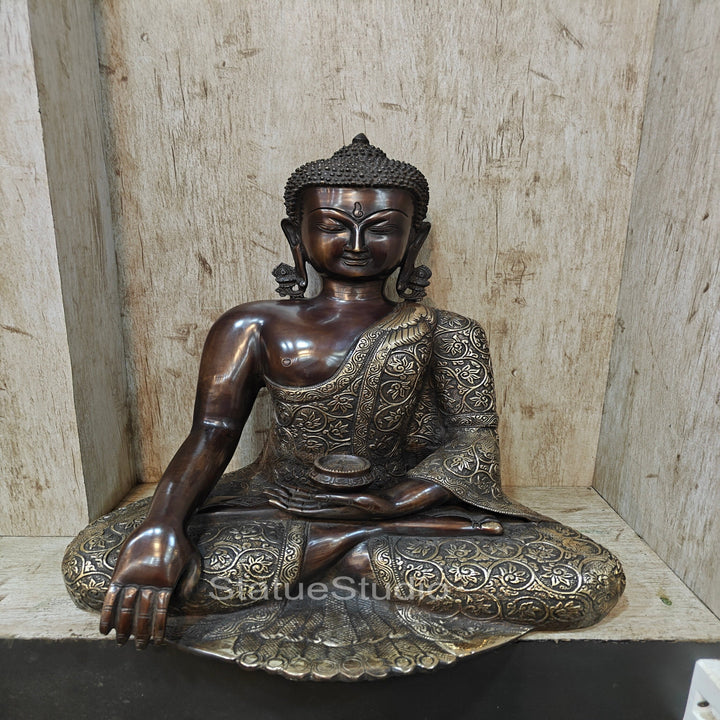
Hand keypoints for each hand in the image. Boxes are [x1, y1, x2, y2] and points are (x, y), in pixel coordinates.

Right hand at [99, 522, 200, 647]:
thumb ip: (190, 582)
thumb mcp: (194, 561)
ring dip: (123, 628)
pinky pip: (111, 597)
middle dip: (140, 634)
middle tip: (139, 647)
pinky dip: (107, 614)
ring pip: (126, 609)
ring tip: (122, 643)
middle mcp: (149, 582)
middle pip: (142, 615)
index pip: (161, 613)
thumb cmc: (181, 542)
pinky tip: (104, 629)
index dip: (158, 630)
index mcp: (167, 582)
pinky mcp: (120, 572)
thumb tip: (182, 602)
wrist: (163, 522)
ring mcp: (133, 577)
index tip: (157, 644)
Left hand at [265, 483, 395, 518]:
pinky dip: (304, 493)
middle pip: (300, 505)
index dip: (287, 504)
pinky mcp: (337, 500)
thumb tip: (316, 496)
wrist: (389, 506)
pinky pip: (316, 496)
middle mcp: (328, 509)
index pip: (303, 509)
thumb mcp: (357, 500)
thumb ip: (338, 500)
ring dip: (291, 496)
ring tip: (277, 490)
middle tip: (266, 492)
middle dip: (283, 499)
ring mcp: (332, 505)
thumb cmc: (376, 504)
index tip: (273, 498)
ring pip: (306, 500)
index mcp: (330, 511)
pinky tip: (298, 489)